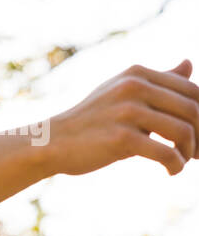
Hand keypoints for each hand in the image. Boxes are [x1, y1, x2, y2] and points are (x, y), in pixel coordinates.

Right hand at [47, 60, 198, 175]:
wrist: (52, 143)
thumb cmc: (90, 120)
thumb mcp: (122, 91)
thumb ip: (158, 79)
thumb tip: (189, 64)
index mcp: (138, 74)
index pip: (192, 90)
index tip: (198, 135)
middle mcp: (134, 87)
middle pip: (192, 110)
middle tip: (198, 153)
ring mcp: (127, 112)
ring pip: (183, 131)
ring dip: (189, 152)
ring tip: (182, 162)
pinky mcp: (121, 138)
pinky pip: (166, 153)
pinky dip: (176, 165)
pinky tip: (171, 171)